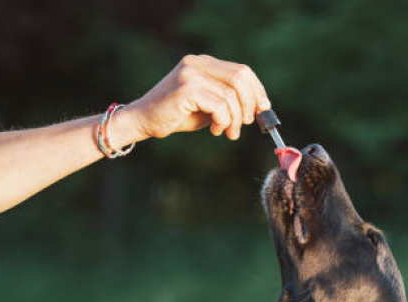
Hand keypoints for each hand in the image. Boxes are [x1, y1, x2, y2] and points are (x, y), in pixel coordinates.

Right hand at [123, 54, 271, 141]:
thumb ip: (229, 100)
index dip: (257, 91)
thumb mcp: (209, 105)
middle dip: (249, 105)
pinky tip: (215, 130)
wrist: (144, 121)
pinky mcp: (186, 89)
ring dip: (236, 119)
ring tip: (229, 132)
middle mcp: (197, 63)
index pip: (242, 71)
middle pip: (240, 79)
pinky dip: (223, 121)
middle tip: (247, 124)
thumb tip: (260, 107)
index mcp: (204, 63)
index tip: (263, 109)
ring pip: (231, 95)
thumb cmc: (178, 115)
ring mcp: (191, 74)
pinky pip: (219, 106)